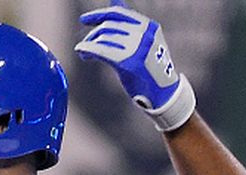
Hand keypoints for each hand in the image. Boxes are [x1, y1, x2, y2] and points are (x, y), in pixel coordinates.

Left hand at [74, 0, 194, 130]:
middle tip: (85, 45)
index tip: (84, 20)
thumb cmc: (150, 68)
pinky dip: (88, 49)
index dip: (98, 15)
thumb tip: (115, 0)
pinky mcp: (129, 64)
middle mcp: (145, 35)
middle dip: (93, 34)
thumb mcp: (144, 41)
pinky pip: (102, 51)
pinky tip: (82, 52)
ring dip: (89, 44)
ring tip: (84, 52)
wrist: (163, 93)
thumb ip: (129, 23)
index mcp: (149, 27)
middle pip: (108, 26)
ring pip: (103, 38)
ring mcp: (138, 49)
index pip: (118, 13)